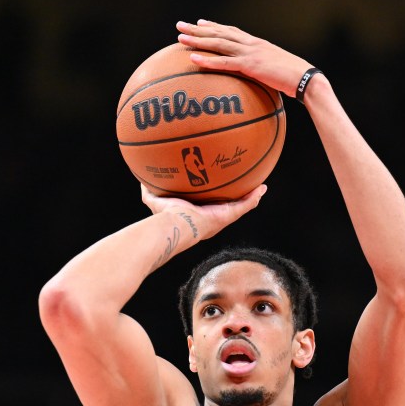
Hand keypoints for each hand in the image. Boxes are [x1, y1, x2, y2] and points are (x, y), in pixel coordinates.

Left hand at [140, 182, 267, 241]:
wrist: (176, 225)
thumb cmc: (165, 217)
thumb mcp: (155, 200)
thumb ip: (150, 190)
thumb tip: (142, 179)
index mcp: (198, 214)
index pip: (210, 204)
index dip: (217, 197)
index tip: (222, 188)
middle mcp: (212, 217)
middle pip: (228, 205)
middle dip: (237, 196)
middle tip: (245, 185)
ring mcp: (222, 217)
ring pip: (240, 206)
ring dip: (251, 196)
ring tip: (260, 185)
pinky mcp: (227, 216)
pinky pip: (245, 205)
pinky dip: (254, 197)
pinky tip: (262, 187)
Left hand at [176, 19, 311, 97]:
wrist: (306, 79)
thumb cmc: (294, 79)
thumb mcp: (276, 71)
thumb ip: (264, 72)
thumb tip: (258, 82)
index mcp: (257, 44)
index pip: (232, 31)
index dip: (215, 26)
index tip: (200, 22)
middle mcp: (251, 44)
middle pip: (220, 33)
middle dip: (198, 29)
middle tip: (180, 25)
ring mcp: (250, 53)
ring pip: (219, 43)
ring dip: (198, 40)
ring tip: (180, 38)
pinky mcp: (251, 66)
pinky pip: (225, 63)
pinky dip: (208, 61)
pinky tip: (193, 59)